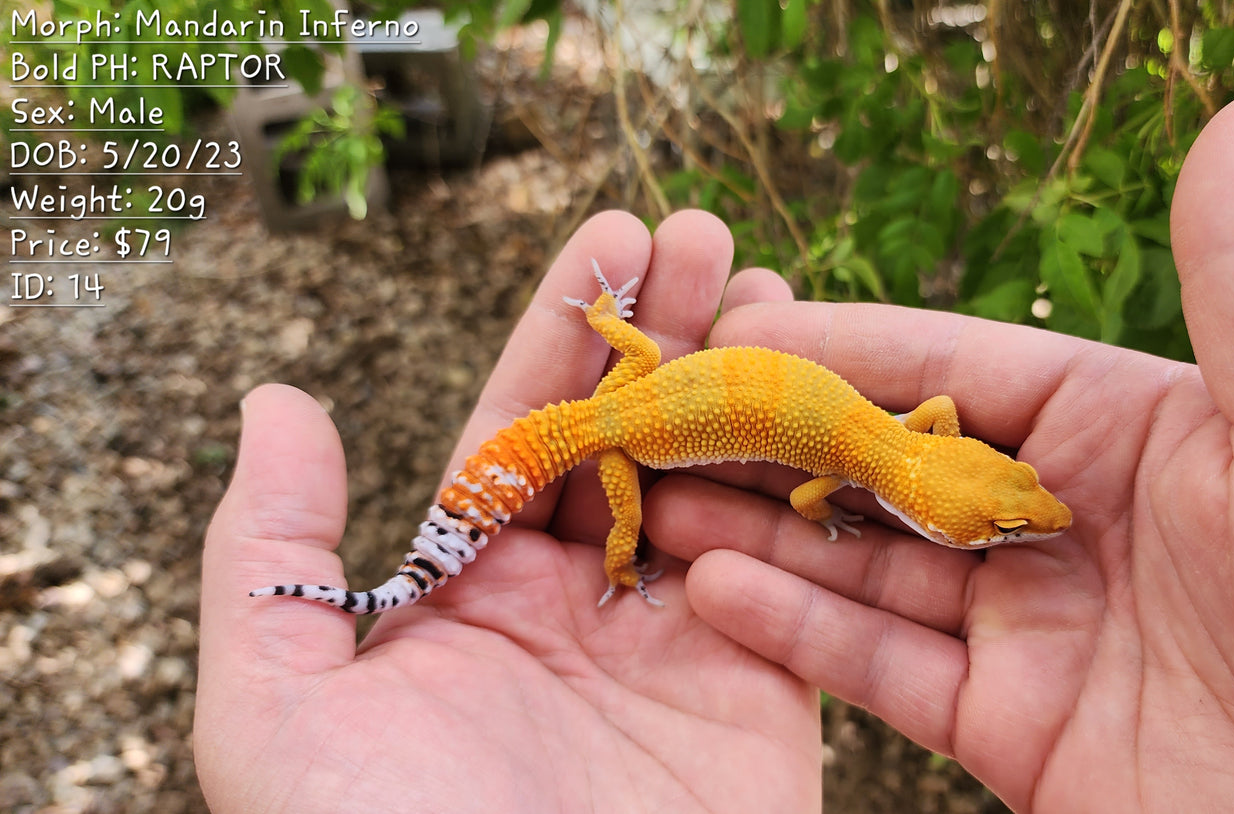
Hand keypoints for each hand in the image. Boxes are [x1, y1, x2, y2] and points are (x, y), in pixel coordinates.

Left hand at [194, 211, 819, 812]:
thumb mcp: (278, 711)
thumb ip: (272, 557)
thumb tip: (275, 402)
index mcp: (467, 592)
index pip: (522, 425)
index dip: (564, 327)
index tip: (610, 233)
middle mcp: (574, 605)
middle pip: (632, 435)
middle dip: (670, 327)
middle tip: (707, 232)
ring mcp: (673, 644)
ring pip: (720, 484)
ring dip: (748, 381)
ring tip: (773, 281)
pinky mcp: (759, 694)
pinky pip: (793, 574)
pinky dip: (811, 486)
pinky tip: (831, 397)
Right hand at [649, 91, 1233, 811]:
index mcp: (1123, 426)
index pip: (942, 370)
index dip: (830, 351)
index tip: (722, 333)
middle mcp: (1063, 521)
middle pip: (883, 469)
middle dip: (768, 444)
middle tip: (654, 420)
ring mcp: (1034, 631)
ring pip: (867, 569)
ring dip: (761, 533)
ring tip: (653, 501)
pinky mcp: (1020, 735)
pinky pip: (889, 674)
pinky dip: (802, 636)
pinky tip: (717, 591)